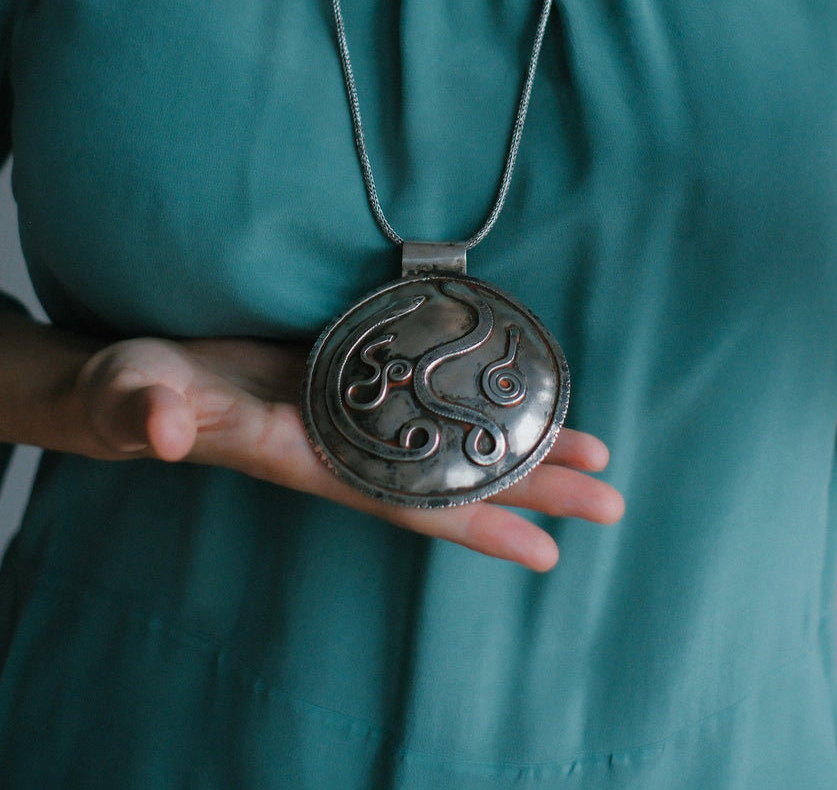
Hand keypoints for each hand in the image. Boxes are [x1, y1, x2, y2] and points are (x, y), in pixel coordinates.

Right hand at [73, 333, 622, 570]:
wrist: (132, 378)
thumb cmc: (130, 393)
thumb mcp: (133, 395)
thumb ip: (149, 413)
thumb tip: (162, 432)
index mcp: (305, 459)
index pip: (402, 502)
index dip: (472, 523)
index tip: (549, 553)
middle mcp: (341, 447)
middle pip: (451, 479)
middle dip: (532, 489)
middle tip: (613, 498)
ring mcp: (350, 415)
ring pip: (451, 440)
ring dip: (523, 447)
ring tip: (594, 451)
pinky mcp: (347, 377)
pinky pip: (429, 399)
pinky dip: (478, 401)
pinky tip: (517, 395)